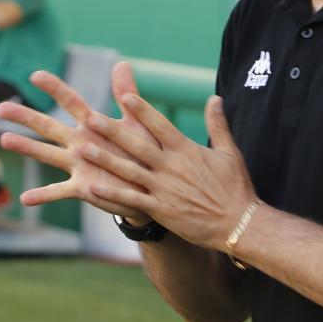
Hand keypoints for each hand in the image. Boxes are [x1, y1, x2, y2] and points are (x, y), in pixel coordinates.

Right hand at [0, 65, 159, 221]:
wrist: (152, 185)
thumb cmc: (143, 151)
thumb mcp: (137, 121)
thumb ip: (127, 94)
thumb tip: (121, 63)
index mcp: (93, 124)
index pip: (71, 102)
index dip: (55, 88)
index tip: (35, 75)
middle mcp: (79, 143)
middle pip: (48, 126)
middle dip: (25, 117)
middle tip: (0, 107)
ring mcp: (78, 165)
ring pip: (47, 154)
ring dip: (26, 148)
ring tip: (4, 140)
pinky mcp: (82, 188)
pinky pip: (59, 192)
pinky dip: (42, 196)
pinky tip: (25, 198)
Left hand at [79, 92, 256, 252]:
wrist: (238, 223)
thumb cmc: (236, 187)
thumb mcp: (229, 151)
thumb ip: (218, 123)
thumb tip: (215, 98)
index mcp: (186, 150)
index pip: (160, 125)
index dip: (141, 110)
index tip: (124, 98)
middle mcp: (171, 166)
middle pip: (137, 144)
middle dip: (113, 130)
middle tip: (91, 117)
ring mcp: (164, 188)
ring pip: (129, 170)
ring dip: (106, 159)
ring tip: (84, 148)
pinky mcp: (161, 209)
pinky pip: (131, 199)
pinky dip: (111, 193)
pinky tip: (92, 187)